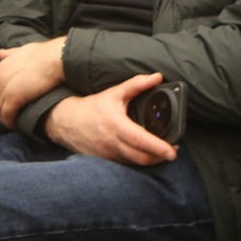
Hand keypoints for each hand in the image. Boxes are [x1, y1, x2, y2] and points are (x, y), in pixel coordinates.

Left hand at [0, 37, 66, 128]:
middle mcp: (0, 77)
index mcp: (2, 66)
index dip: (2, 97)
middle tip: (12, 115)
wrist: (56, 59)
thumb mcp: (25, 50)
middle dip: (2, 108)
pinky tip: (17, 125)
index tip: (10, 103)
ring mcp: (5, 88)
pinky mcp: (12, 99)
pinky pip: (7, 115)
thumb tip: (1, 53)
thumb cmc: (47, 54)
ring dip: (5, 117)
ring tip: (15, 123)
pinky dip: (10, 122)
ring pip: (0, 109)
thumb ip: (12, 53)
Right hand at [44, 73, 176, 165]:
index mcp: (116, 126)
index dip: (158, 147)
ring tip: (162, 153)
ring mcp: (108, 154)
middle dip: (160, 158)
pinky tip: (145, 154)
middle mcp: (112, 143)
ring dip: (151, 160)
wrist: (66, 122)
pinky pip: (125, 164)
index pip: (140, 140)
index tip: (173, 151)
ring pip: (134, 163)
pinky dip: (138, 161)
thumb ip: (137, 84)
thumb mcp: (115, 93)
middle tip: (173, 152)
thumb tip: (157, 77)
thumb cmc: (92, 107)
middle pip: (141, 158)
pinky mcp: (105, 160)